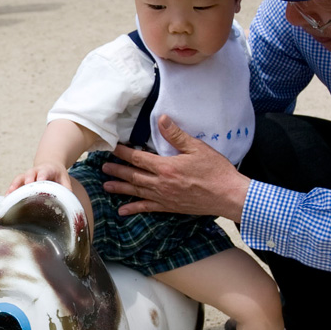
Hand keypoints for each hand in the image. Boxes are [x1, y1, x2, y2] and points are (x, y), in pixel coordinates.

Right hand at [7, 162, 71, 194]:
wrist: (50, 165)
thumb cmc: (58, 175)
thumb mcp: (65, 180)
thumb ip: (67, 189)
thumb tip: (70, 202)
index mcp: (48, 170)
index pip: (44, 172)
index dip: (42, 176)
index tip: (40, 181)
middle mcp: (36, 171)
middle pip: (30, 174)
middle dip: (28, 180)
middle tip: (26, 186)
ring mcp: (27, 175)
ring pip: (20, 178)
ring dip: (15, 185)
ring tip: (10, 194)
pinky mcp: (22, 180)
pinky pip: (15, 184)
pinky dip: (10, 190)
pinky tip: (7, 198)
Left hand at [102, 114, 250, 220]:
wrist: (228, 196)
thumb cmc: (215, 170)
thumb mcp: (197, 148)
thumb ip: (176, 135)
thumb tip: (161, 119)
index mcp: (166, 167)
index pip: (138, 158)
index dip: (124, 153)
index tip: (113, 148)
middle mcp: (161, 184)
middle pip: (133, 176)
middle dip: (117, 170)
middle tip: (103, 167)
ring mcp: (164, 197)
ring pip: (137, 192)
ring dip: (120, 188)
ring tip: (106, 186)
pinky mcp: (170, 207)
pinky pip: (148, 208)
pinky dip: (134, 209)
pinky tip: (122, 211)